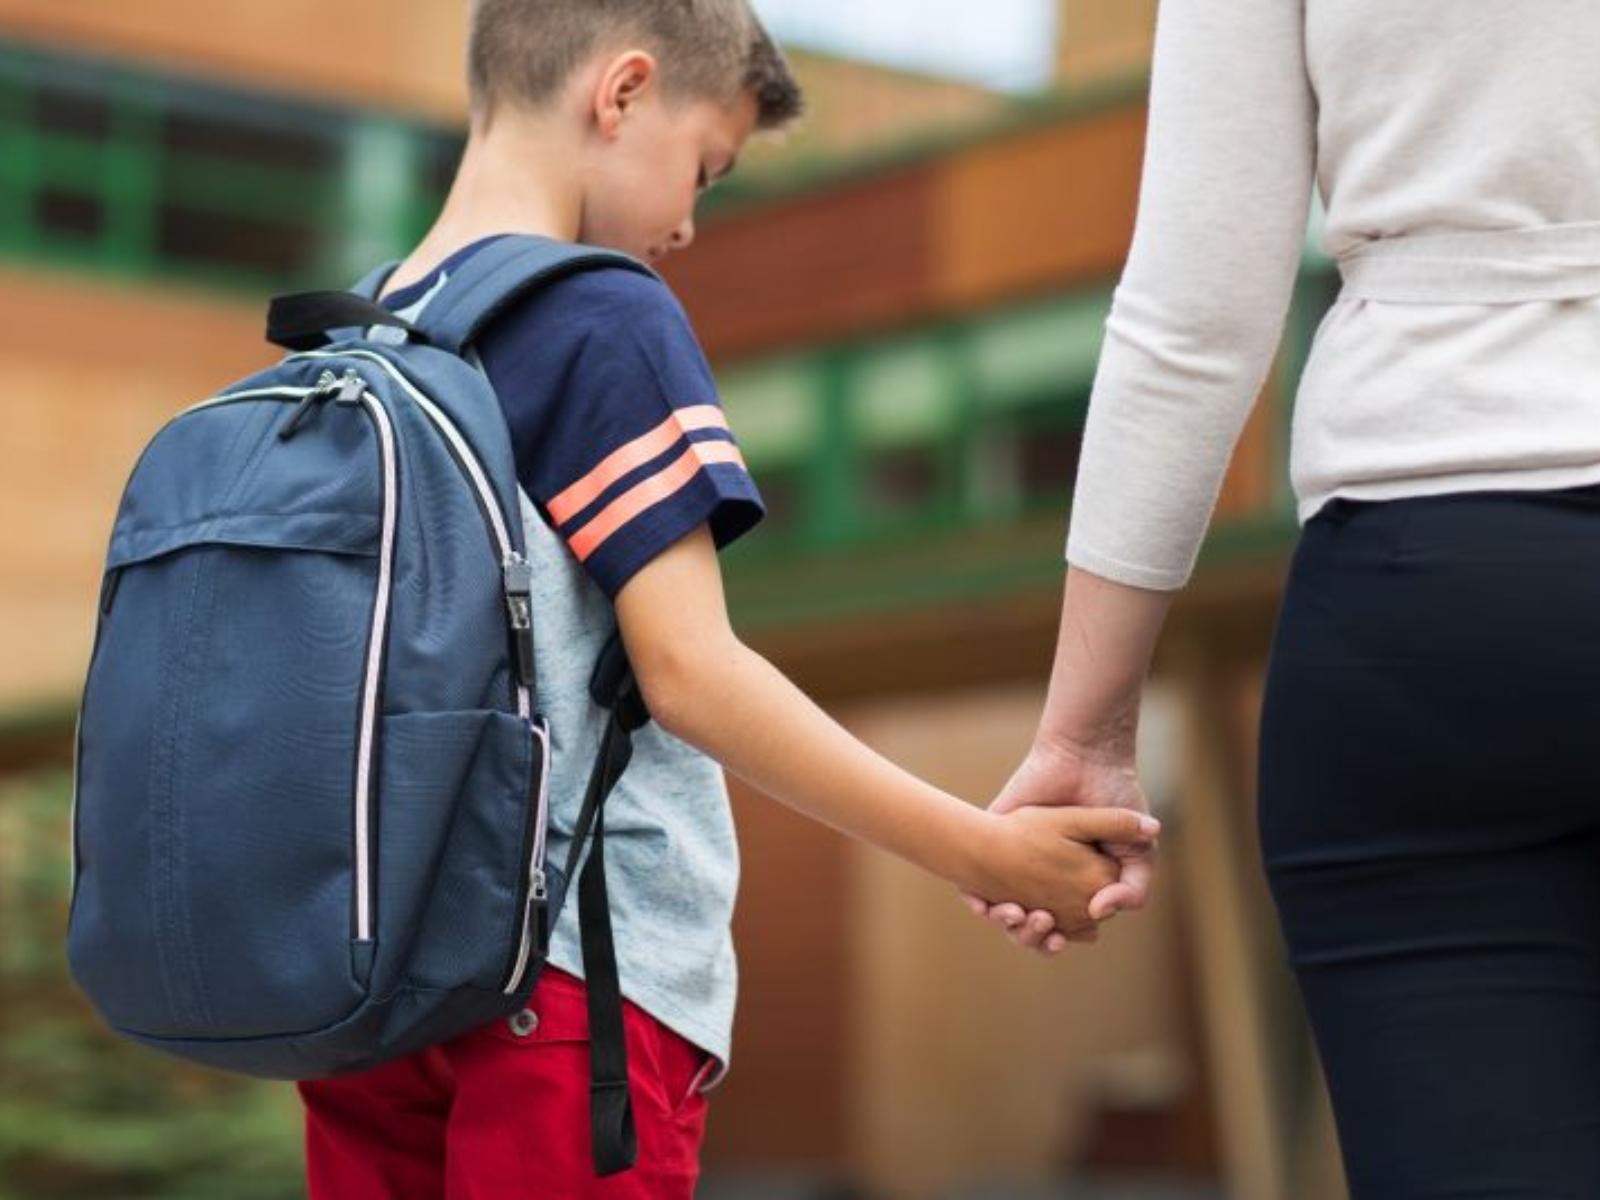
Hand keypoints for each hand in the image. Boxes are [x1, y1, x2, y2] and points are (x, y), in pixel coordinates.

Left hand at [967, 804, 1158, 937]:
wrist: (1087, 759)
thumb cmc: (1116, 800)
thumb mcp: (1138, 853)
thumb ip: (1132, 889)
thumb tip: (1100, 912)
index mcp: (1074, 885)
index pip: (1060, 929)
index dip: (1058, 941)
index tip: (1061, 940)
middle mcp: (1042, 878)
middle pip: (1028, 927)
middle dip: (1031, 937)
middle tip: (1042, 927)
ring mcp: (1015, 861)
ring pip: (1001, 911)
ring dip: (1007, 923)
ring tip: (1019, 916)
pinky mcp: (992, 839)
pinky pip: (975, 883)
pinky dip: (978, 902)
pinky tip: (987, 907)